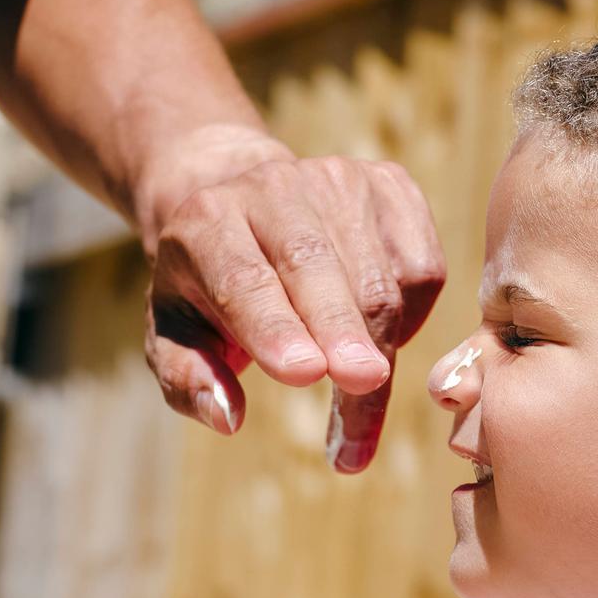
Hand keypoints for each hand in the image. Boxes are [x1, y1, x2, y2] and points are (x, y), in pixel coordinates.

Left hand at [138, 126, 445, 471]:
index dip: (275, 327)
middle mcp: (273, 187)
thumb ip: (189, 380)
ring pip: (380, 275)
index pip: (244, 278)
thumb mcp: (176, 336)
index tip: (306, 374)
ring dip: (382, 346)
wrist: (245, 206)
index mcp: (207, 221)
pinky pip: (422, 267)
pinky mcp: (391, 186)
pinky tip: (378, 334)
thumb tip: (228, 418)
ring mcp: (339, 179)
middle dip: (344, 330)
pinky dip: (413, 317)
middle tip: (365, 385)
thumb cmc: (209, 289)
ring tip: (358, 393)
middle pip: (317, 267)